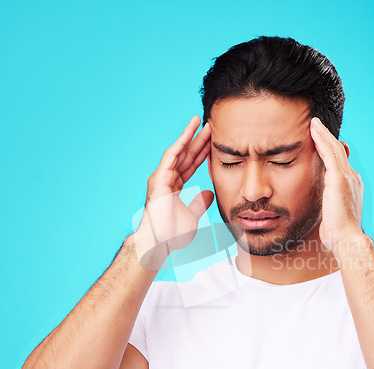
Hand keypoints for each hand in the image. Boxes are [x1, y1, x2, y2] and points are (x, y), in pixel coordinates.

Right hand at [134, 115, 213, 269]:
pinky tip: (189, 133)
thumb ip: (200, 203)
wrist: (160, 242)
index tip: (214, 142)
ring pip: (179, 152)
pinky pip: (171, 157)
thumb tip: (209, 193)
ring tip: (200, 121)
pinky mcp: (159, 178)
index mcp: (174, 187)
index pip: (191, 165)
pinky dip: (180, 144)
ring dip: (190, 136)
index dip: (202, 153)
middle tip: (211, 126)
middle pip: (186, 155)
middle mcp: (167, 179)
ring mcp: (162, 177)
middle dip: (199, 140)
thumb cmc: (172, 233)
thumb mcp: (192, 215)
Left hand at [310, 117, 363, 255]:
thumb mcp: (333, 217)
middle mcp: (352, 178)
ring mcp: (347, 176)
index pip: (339, 163)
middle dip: (327, 138)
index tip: (321, 142)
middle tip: (317, 125)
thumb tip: (324, 212)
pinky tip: (313, 130)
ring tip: (313, 122)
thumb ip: (329, 207)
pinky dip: (321, 139)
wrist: (347, 239)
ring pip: (334, 148)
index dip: (331, 151)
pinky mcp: (339, 178)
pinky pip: (329, 153)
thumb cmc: (338, 234)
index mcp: (351, 186)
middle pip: (338, 152)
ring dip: (323, 134)